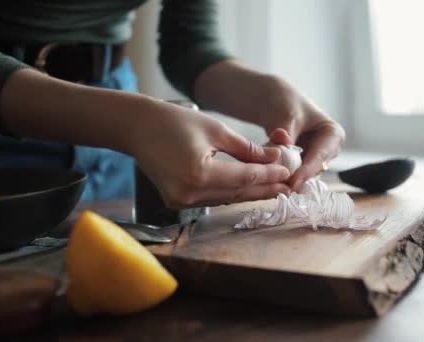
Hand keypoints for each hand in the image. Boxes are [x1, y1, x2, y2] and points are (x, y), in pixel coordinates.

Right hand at [129, 100, 290, 207]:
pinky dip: (231, 192)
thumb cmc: (173, 121)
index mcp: (199, 173)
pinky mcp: (176, 201)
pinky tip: (249, 188)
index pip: (245, 177)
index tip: (288, 172)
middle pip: (237, 193)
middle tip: (288, 187)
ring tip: (274, 188)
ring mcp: (180, 201)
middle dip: (264, 189)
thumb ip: (247, 149)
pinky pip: (212, 198)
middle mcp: (189, 193)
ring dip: (250, 193)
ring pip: (226, 198)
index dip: (269, 175)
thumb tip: (275, 159)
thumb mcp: (216, 130)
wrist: (135, 127)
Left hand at [194, 61, 345, 191]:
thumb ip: (285, 133)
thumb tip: (283, 148)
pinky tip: (266, 182)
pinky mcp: (298, 166)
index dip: (307, 171)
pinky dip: (278, 177)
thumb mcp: (285, 114)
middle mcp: (327, 151)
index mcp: (333, 135)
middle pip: (312, 170)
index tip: (293, 183)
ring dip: (285, 179)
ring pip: (301, 176)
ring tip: (269, 182)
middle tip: (279, 188)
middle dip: (295, 178)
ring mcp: (312, 160)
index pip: (321, 156)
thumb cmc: (284, 101)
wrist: (271, 100)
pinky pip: (290, 175)